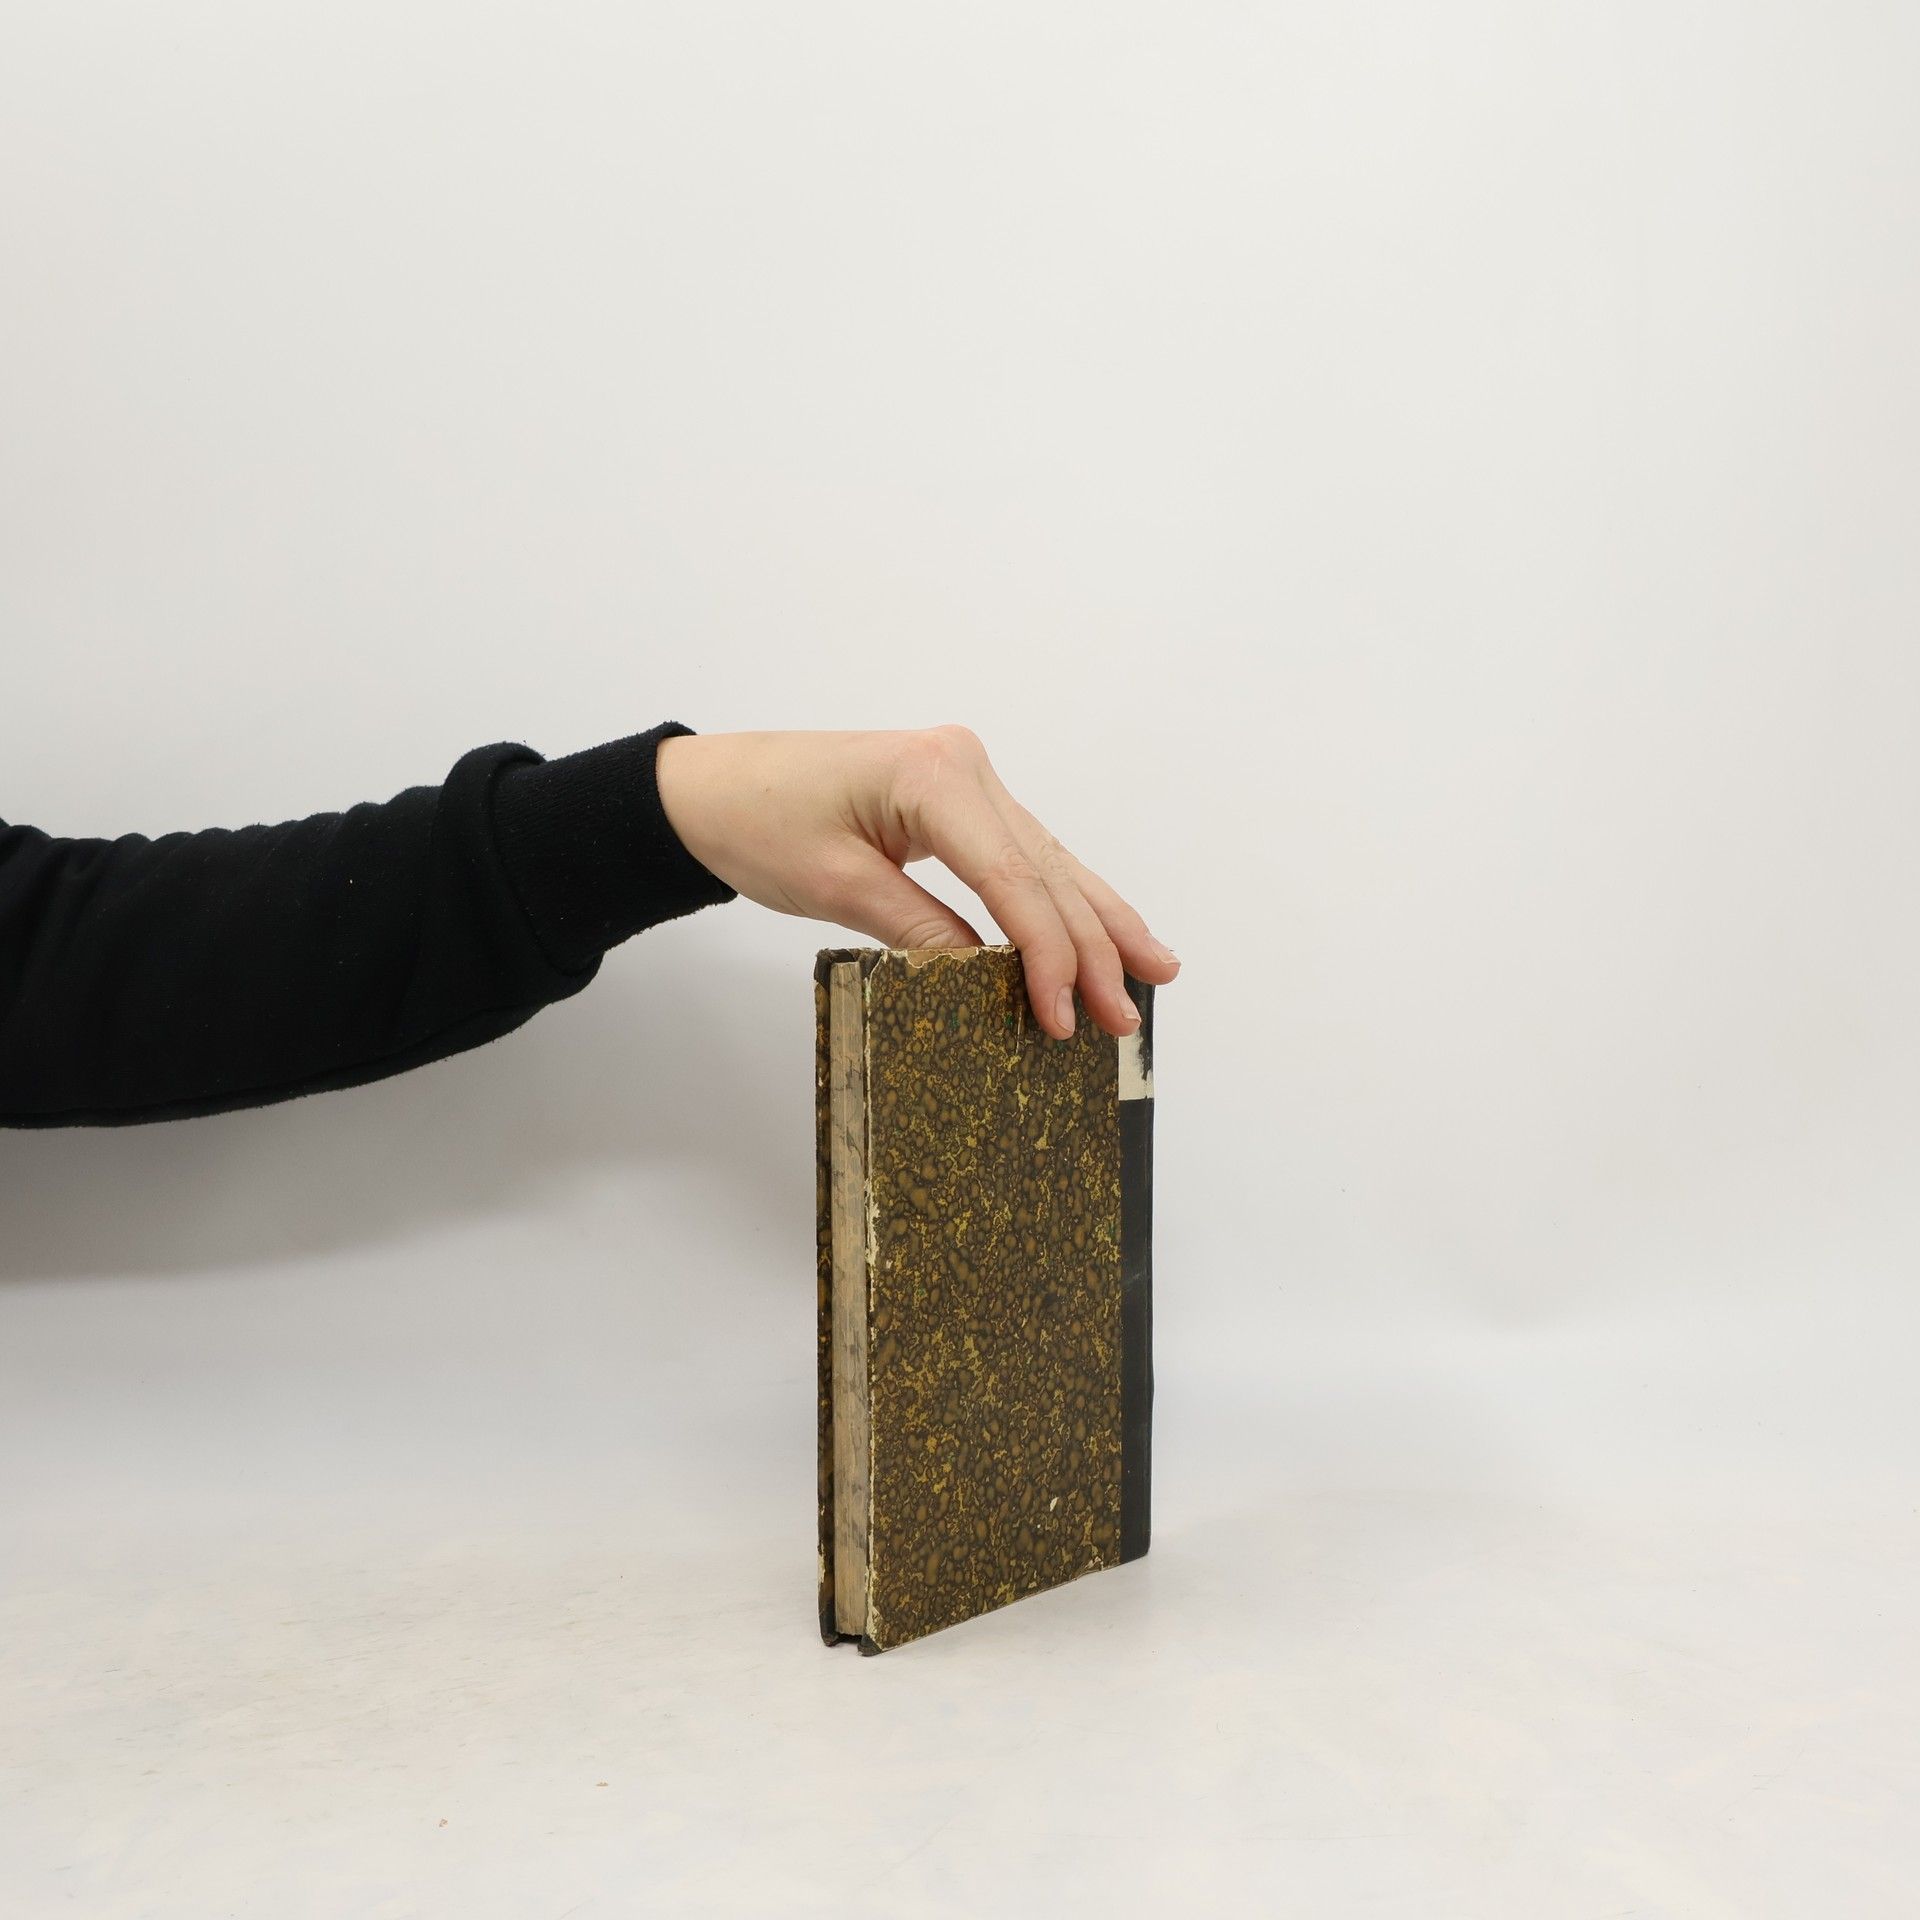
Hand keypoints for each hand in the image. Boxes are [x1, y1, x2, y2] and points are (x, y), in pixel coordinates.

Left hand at [654, 725, 1178, 1039]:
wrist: (708, 789)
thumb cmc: (757, 823)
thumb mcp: (836, 887)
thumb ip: (920, 931)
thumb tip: (991, 982)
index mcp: (934, 775)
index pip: (1012, 878)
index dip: (1046, 955)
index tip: (1065, 1018)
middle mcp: (964, 766)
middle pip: (1046, 870)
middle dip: (1092, 948)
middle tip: (1126, 1016)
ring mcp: (967, 778)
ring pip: (1050, 861)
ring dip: (1099, 921)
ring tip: (1156, 969)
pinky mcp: (958, 799)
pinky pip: (1024, 856)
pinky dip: (1062, 899)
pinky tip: (1106, 930)